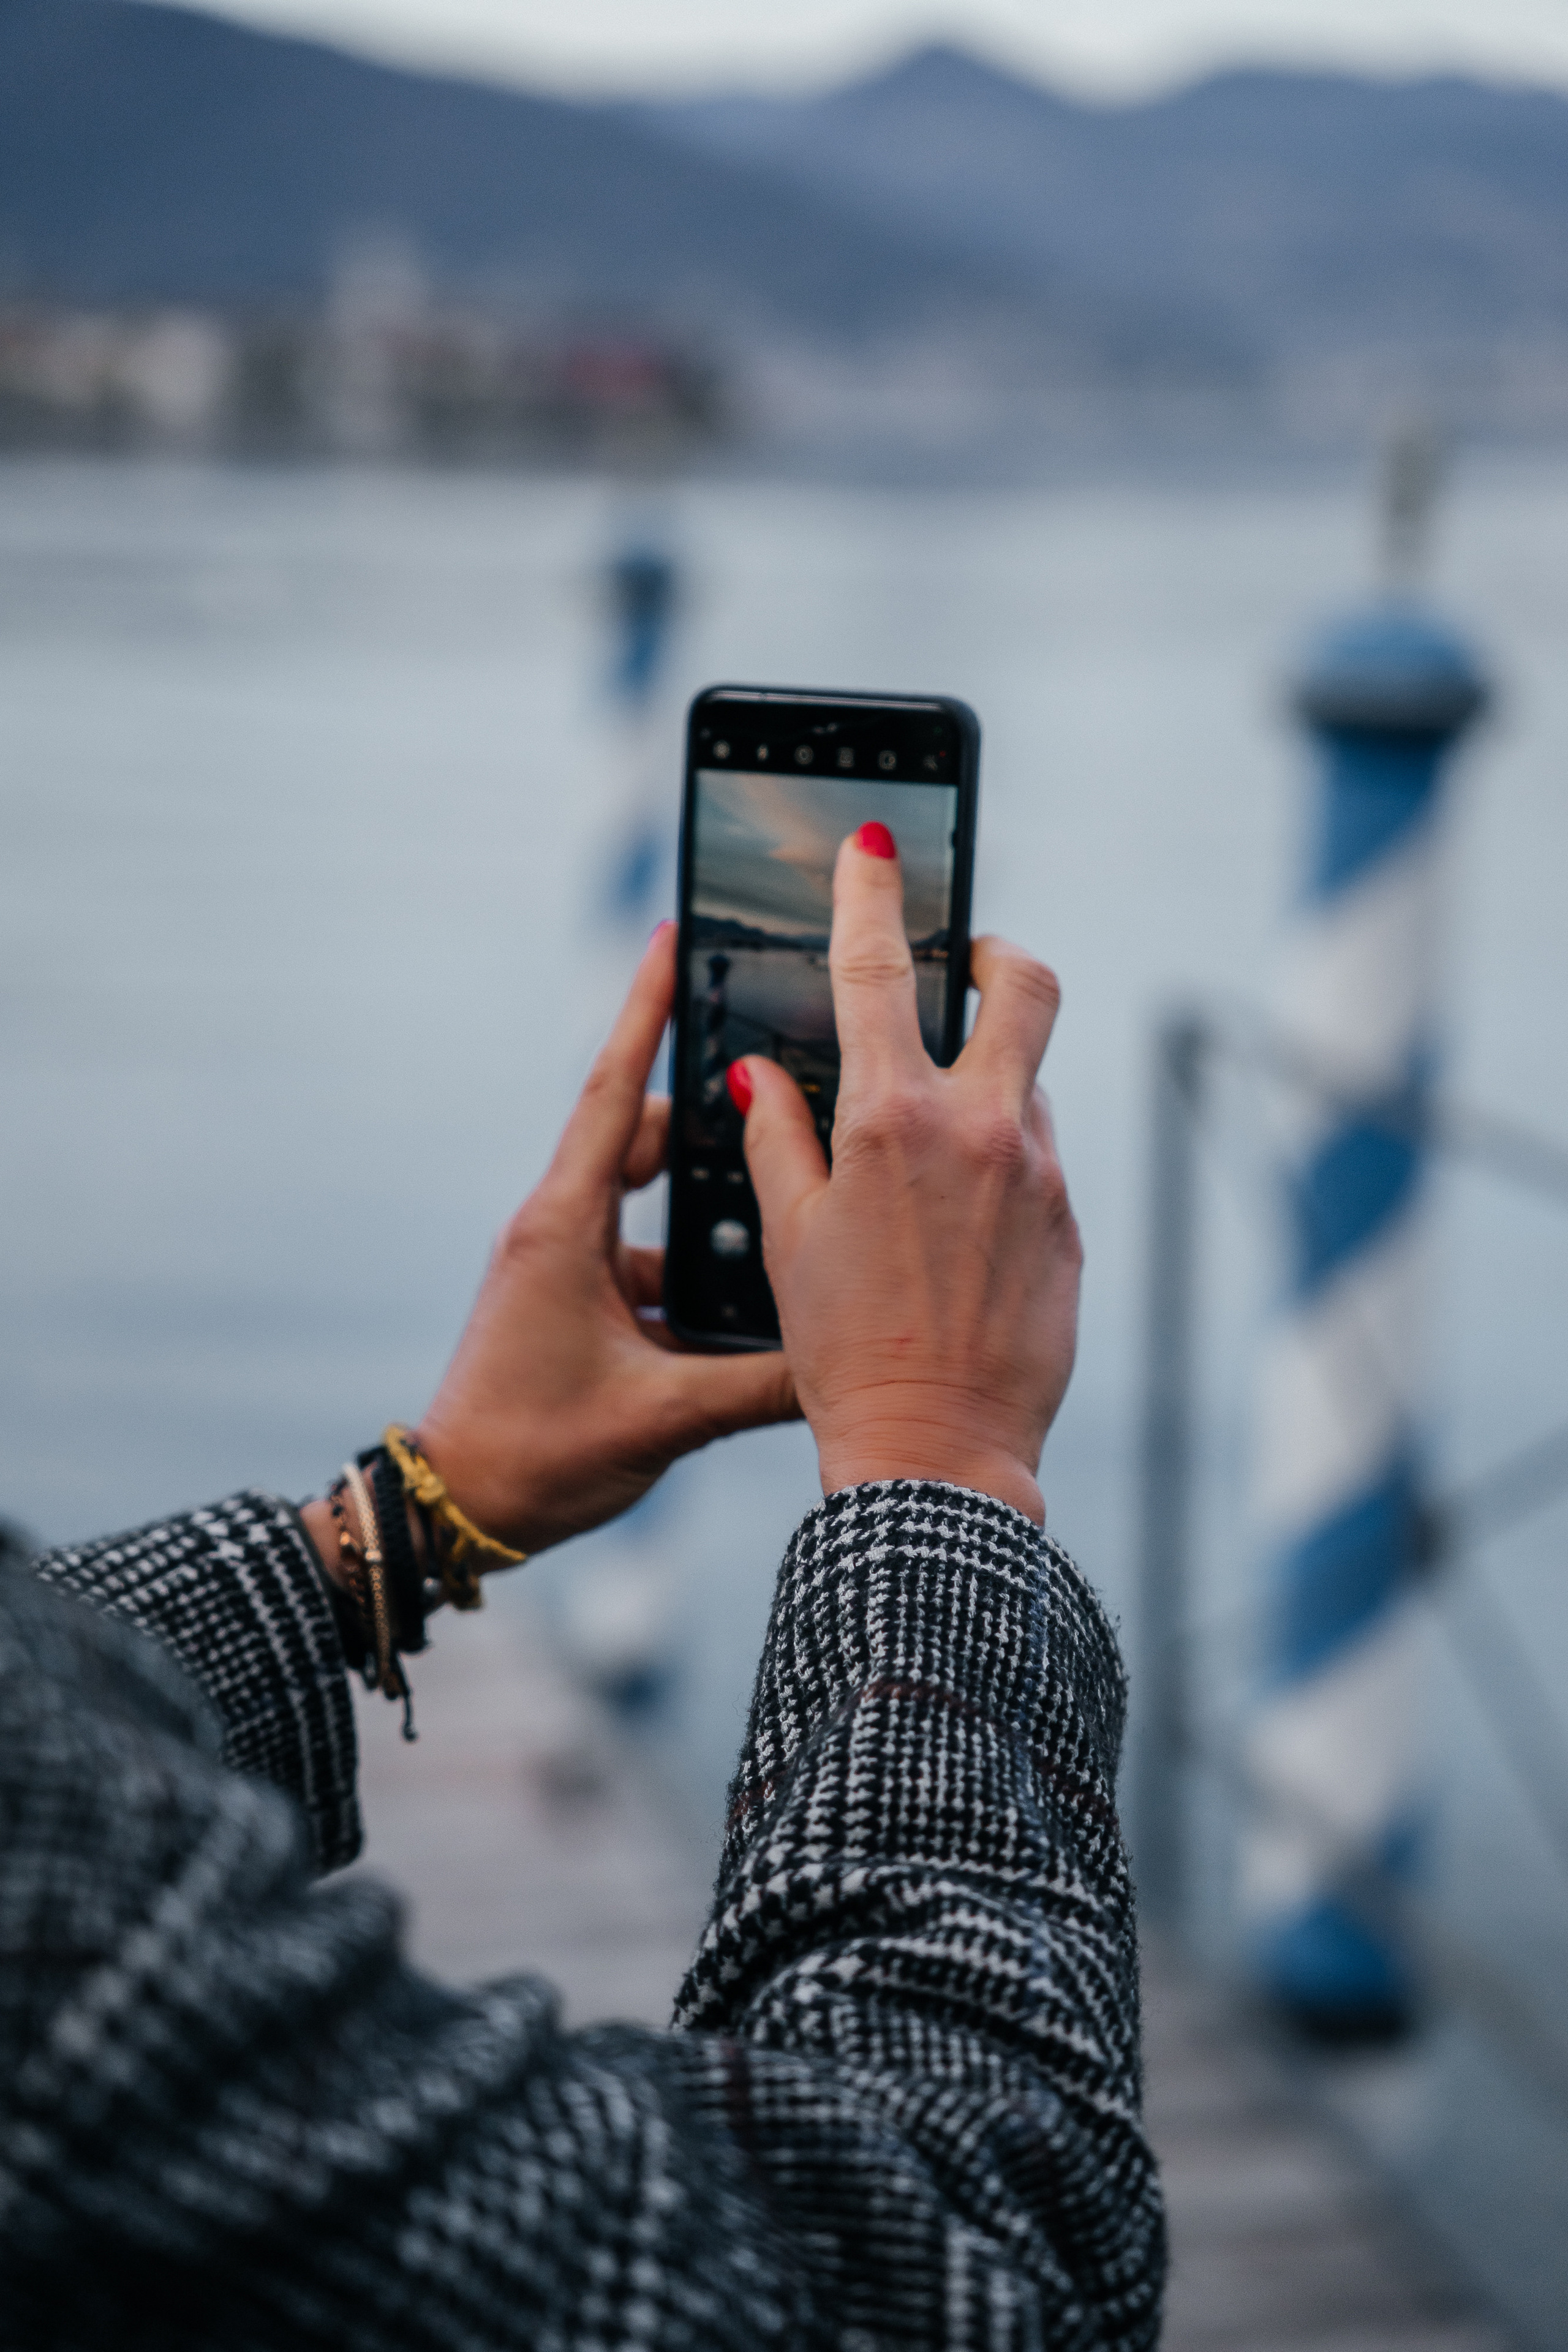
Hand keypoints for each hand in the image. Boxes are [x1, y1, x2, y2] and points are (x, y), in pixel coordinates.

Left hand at [324, 924, 797, 1565]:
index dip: (644, 1013)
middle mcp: (561, 1230)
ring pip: (649, 1204)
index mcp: (565, 1228)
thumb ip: (761, 1386)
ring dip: (707, 1203)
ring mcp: (566, 1267)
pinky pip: (645, 1259)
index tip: (668, 938)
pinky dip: (693, 1266)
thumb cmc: (536, 1457)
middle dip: (712, 1119)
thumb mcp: (663, 1418)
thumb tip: (848, 1362)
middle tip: (783, 1092)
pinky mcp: (576, 1305)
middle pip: (644, 1139)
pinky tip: (751, 1299)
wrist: (456, 1514)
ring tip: (784, 1198)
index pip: (615, 1094)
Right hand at [732, 826, 1079, 1525]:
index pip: (879, 967)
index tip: (872, 846)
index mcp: (892, 1119)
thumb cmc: (843, 1350)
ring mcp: (1039, 1173)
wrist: (939, 1451)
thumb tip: (759, 1069)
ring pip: (1027, 1082)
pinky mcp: (1070, 1222)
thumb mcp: (788, 1237)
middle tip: (966, 969)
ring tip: (929, 1156)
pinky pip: (1037, 1159)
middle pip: (1024, 985)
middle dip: (997, 956)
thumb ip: (776, 1136)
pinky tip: (959, 1227)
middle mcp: (981, 1128)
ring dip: (986, 1085)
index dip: (870, 891)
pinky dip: (1000, 1160)